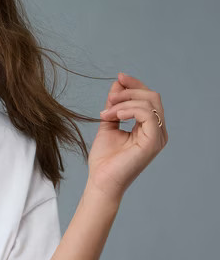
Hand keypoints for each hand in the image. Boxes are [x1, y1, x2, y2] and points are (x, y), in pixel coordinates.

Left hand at [88, 73, 167, 202]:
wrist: (101, 181)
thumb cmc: (104, 160)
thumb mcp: (109, 123)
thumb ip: (115, 105)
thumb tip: (119, 83)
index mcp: (150, 128)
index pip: (148, 99)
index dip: (135, 85)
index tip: (119, 78)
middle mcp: (158, 132)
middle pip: (152, 97)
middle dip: (130, 91)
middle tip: (110, 98)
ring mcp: (158, 137)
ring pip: (150, 102)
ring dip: (125, 101)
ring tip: (107, 112)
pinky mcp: (153, 142)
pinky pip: (146, 114)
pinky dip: (128, 109)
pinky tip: (114, 116)